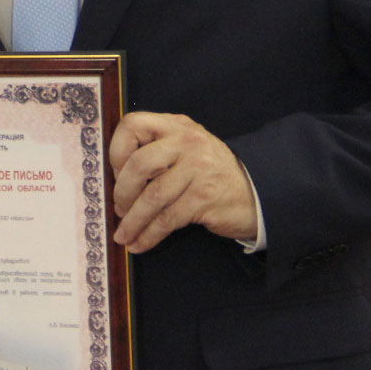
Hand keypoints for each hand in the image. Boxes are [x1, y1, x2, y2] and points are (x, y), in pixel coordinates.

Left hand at [108, 111, 258, 251]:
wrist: (255, 192)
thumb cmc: (210, 173)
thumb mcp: (186, 148)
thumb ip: (156, 150)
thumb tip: (115, 179)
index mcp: (176, 126)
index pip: (133, 125)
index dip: (116, 151)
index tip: (115, 173)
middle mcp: (187, 142)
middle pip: (139, 164)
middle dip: (122, 192)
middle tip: (118, 208)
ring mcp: (198, 169)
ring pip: (152, 196)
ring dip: (132, 221)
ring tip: (123, 235)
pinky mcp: (204, 197)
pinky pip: (167, 219)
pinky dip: (149, 235)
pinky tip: (140, 244)